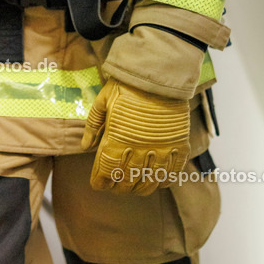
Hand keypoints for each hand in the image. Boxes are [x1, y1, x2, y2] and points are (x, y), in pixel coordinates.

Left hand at [81, 78, 190, 194]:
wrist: (159, 75)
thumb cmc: (127, 85)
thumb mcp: (103, 101)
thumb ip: (93, 125)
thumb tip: (85, 147)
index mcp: (116, 141)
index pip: (105, 174)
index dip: (101, 182)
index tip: (99, 183)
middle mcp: (138, 151)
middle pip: (127, 181)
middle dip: (119, 188)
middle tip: (116, 187)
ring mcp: (160, 150)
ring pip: (150, 181)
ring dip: (141, 188)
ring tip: (136, 187)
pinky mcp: (178, 146)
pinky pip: (172, 172)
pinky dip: (164, 180)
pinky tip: (159, 181)